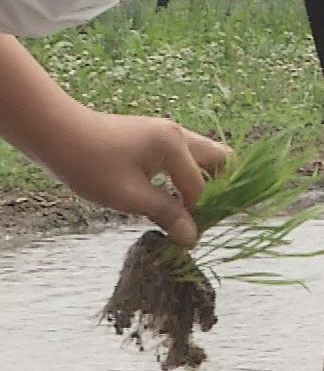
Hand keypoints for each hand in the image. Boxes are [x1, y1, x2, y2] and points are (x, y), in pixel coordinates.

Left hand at [40, 113, 225, 245]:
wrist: (56, 133)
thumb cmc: (89, 164)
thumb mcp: (127, 195)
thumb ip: (165, 214)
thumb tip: (192, 237)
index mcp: (174, 145)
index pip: (200, 186)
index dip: (197, 214)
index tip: (188, 236)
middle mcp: (178, 134)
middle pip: (219, 159)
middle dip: (219, 187)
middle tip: (204, 214)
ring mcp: (168, 132)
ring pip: (203, 156)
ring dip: (202, 180)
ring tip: (189, 207)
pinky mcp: (155, 136)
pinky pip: (186, 155)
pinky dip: (187, 174)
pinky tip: (171, 193)